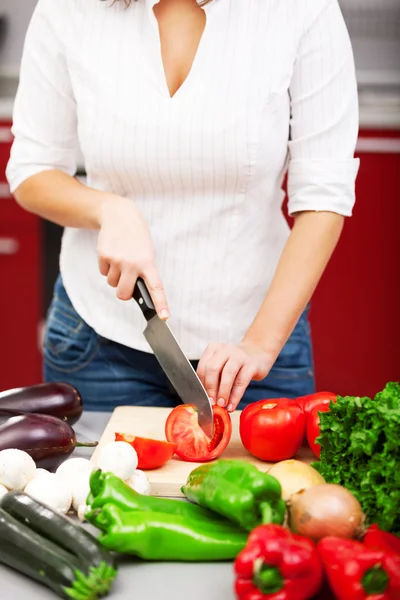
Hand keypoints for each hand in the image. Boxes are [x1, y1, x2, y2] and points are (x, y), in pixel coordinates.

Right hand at [97, 196, 168, 316]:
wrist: (120, 216)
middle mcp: (132, 263)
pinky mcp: (103, 255)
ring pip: (112, 284)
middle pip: (123, 294)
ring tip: (120, 260)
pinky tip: (112, 254)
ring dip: (115, 277)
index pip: (156, 287)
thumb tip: (134, 292)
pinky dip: (106, 267)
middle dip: (123, 293)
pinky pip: (103, 273)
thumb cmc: (137, 239)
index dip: (160, 303)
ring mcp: (117, 260)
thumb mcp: (146, 253)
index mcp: (148, 263)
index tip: (164, 317)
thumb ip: (143, 272)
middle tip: (126, 283)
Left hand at [197, 342, 274, 411]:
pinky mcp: (251, 365)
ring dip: (223, 392)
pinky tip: (232, 406)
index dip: (201, 384)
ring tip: (222, 405)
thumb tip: (206, 398)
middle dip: (210, 388)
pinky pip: (241, 382)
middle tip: (211, 402)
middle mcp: (225, 350)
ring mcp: (239, 356)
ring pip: (227, 374)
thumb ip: (213, 377)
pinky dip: (235, 397)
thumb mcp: (221, 365)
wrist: (258, 354)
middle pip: (213, 368)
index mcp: (213, 348)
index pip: (203, 367)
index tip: (203, 398)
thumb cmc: (235, 363)